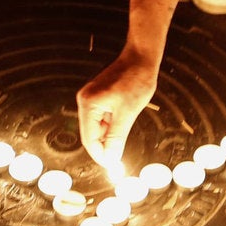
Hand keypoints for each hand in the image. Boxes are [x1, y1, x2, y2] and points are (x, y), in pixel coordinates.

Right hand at [77, 48, 159, 171]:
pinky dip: (112, 124)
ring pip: (97, 126)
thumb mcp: (127, 114)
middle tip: (120, 158)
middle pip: (91, 134)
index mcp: (88, 105)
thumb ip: (116, 138)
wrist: (141, 58)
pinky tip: (124, 120)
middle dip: (105, 146)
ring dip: (110, 134)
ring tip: (126, 128)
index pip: (89, 139)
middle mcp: (85, 101)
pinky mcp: (98, 96)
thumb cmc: (136, 81)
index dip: (101, 155)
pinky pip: (102, 117)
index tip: (114, 167)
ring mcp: (90, 98)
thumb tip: (111, 159)